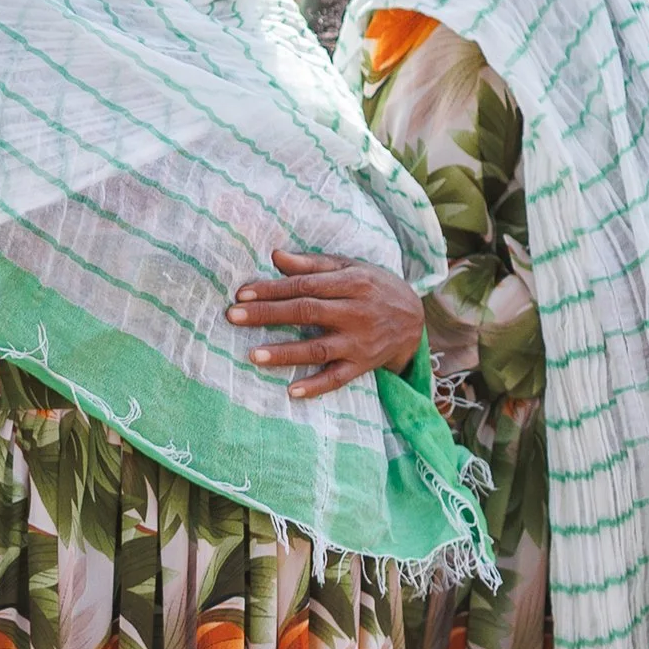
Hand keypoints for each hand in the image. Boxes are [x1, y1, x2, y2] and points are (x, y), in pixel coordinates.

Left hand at [227, 246, 423, 399]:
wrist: (415, 318)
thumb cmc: (373, 286)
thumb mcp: (350, 267)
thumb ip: (312, 264)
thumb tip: (275, 256)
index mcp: (352, 283)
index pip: (305, 286)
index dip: (273, 289)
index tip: (242, 293)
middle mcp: (356, 313)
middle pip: (307, 313)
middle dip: (268, 314)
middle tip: (234, 316)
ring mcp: (360, 342)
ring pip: (319, 349)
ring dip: (285, 353)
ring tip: (253, 355)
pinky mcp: (363, 365)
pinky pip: (338, 378)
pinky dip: (316, 386)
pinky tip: (291, 392)